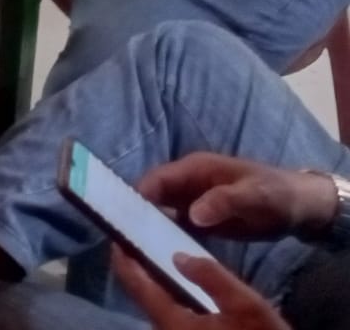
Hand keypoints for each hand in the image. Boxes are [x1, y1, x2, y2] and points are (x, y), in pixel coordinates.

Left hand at [113, 247, 286, 329]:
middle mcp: (164, 329)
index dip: (122, 254)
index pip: (133, 282)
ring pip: (154, 300)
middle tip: (141, 231)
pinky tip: (180, 275)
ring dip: (152, 274)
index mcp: (170, 321)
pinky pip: (168, 309)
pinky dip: (167, 288)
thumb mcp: (245, 305)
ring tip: (158, 245)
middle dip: (137, 261)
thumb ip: (211, 276)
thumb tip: (178, 256)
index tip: (119, 228)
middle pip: (139, 290)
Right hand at [139, 153, 338, 240]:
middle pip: (153, 195)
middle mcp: (187, 183)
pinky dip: (166, 236)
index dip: (138, 194)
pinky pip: (176, 226)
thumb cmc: (273, 193)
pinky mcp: (200, 219)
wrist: (297, 207)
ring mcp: (192, 201)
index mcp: (194, 168)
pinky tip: (158, 253)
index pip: (157, 178)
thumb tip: (191, 214)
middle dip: (137, 212)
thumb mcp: (253, 195)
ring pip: (161, 212)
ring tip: (134, 248)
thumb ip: (223, 201)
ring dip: (149, 226)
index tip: (123, 215)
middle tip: (124, 236)